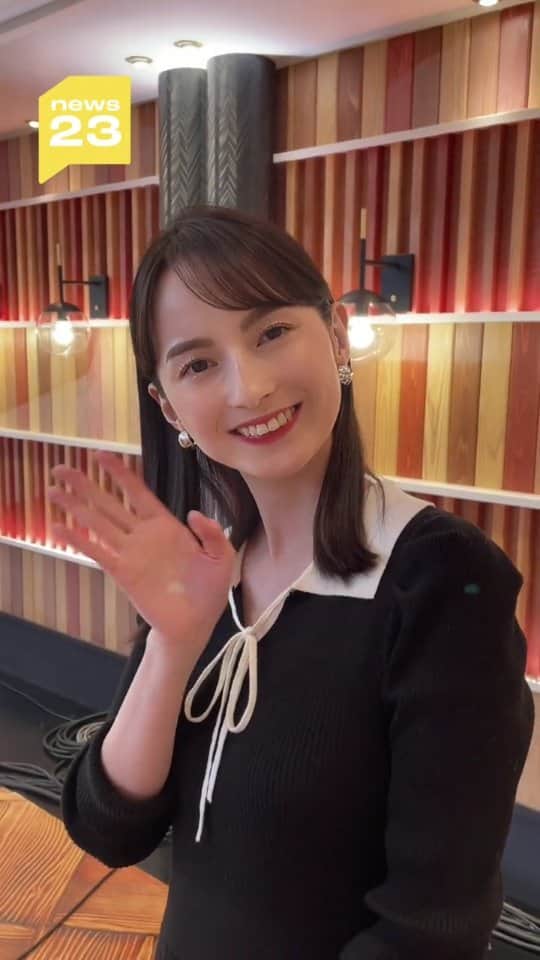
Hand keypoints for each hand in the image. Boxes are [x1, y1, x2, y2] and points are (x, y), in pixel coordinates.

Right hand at [47, 451, 236, 654]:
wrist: (194, 626)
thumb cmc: (208, 593)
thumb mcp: (221, 558)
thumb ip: (212, 533)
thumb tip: (193, 513)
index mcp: (165, 526)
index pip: (138, 492)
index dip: (120, 473)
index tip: (100, 455)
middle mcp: (143, 535)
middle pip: (109, 503)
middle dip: (85, 484)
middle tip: (61, 467)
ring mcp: (130, 553)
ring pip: (98, 522)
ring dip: (75, 506)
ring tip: (53, 490)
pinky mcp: (122, 573)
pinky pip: (97, 552)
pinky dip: (78, 540)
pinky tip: (58, 528)